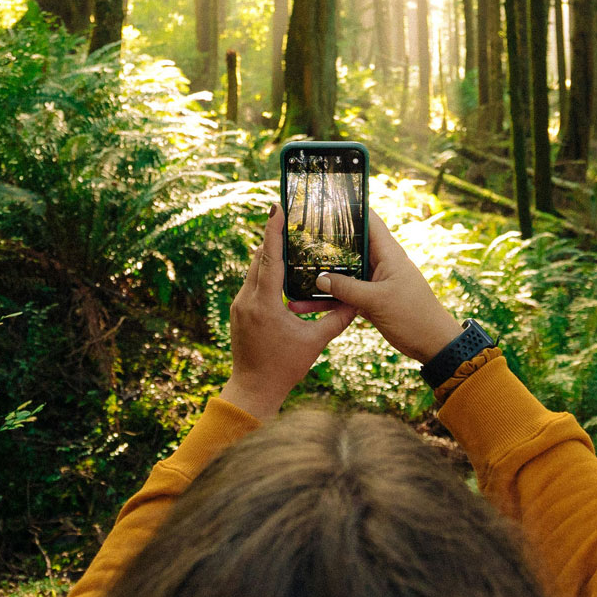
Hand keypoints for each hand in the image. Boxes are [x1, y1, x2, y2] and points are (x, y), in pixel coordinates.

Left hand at [220, 204, 356, 419]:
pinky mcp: (239, 311)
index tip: (276, 207)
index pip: (269, 258)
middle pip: (258, 258)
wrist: (253, 390)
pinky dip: (265, 272)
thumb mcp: (314, 343)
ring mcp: (239, 305)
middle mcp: (247, 299)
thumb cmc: (283, 368)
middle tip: (290, 217)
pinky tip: (280, 270)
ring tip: (288, 239)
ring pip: (253, 269)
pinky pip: (252, 283)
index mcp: (264, 303)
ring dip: (269, 254)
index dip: (273, 230)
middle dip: (273, 237)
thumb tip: (357, 302)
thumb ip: (337, 320)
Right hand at [292, 213, 459, 363]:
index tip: (325, 201)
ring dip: (322, 276)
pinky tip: (305, 303)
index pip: (369, 221)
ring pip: (343, 272)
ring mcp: (373, 281)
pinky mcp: (369, 299)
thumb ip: (348, 288)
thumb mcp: (377, 300)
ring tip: (294, 273)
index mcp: (388, 253)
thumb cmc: (413, 315)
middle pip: (349, 246)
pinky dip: (327, 298)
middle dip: (326, 243)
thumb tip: (319, 278)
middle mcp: (380, 262)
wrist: (431, 343)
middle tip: (298, 237)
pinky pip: (343, 294)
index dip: (350, 208)